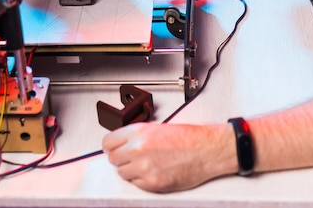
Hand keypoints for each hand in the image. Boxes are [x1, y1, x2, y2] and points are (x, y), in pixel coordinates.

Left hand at [102, 121, 235, 191]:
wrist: (204, 150)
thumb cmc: (186, 138)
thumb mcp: (156, 128)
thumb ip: (136, 136)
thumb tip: (123, 143)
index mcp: (138, 132)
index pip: (108, 142)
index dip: (111, 146)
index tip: (115, 149)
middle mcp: (138, 148)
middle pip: (113, 159)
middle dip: (121, 159)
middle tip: (132, 157)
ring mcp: (144, 167)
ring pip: (123, 173)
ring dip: (131, 170)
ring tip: (146, 164)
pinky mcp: (152, 183)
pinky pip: (136, 184)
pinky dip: (142, 180)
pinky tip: (154, 171)